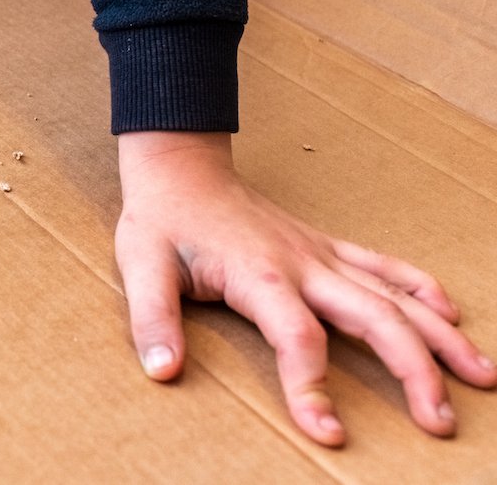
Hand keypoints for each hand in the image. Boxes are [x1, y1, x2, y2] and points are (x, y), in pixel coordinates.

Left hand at [115, 130, 496, 445]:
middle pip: (373, 315)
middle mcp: (301, 263)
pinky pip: (383, 264)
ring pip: (393, 292)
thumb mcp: (141, 266)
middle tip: (442, 422)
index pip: (298, 337)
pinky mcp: (324, 245)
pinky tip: (452, 314)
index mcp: (258, 274)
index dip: (313, 387)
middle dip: (413, 369)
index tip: (330, 435)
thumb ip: (153, 319)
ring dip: (439, 334)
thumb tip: (164, 373)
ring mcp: (319, 252)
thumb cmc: (162, 219)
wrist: (181, 169)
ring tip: (483, 377)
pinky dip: (421, 287)